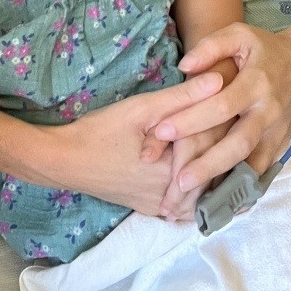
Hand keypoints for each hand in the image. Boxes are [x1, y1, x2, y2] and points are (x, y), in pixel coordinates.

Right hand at [50, 71, 222, 217]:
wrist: (65, 161)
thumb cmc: (101, 131)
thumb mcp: (142, 108)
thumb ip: (182, 97)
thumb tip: (219, 80)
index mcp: (175, 170)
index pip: (214, 144)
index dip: (220, 118)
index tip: (224, 98)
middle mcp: (174, 197)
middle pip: (212, 169)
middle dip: (220, 142)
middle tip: (225, 117)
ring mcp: (163, 208)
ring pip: (203, 190)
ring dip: (212, 167)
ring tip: (219, 140)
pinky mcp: (152, 210)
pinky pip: (186, 204)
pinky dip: (196, 187)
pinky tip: (199, 168)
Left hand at [149, 23, 290, 196]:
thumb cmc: (264, 48)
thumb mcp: (239, 34)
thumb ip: (210, 47)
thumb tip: (183, 66)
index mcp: (256, 83)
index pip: (220, 106)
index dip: (190, 119)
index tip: (160, 131)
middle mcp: (269, 111)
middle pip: (237, 143)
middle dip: (207, 164)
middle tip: (177, 181)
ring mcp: (278, 131)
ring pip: (252, 163)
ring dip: (225, 183)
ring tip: (196, 200)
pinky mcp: (282, 144)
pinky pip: (262, 171)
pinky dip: (244, 188)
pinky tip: (223, 202)